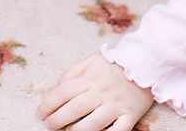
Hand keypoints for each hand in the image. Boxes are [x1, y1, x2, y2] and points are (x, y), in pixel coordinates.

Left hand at [37, 54, 153, 129]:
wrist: (146, 63)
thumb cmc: (113, 65)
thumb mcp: (91, 61)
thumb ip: (73, 73)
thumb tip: (56, 90)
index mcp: (91, 76)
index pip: (64, 91)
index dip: (48, 104)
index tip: (39, 113)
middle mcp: (102, 90)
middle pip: (75, 108)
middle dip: (57, 120)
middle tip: (49, 125)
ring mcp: (117, 104)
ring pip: (93, 123)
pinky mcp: (130, 115)